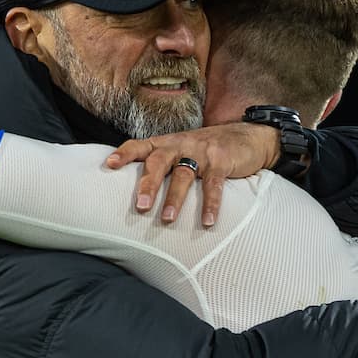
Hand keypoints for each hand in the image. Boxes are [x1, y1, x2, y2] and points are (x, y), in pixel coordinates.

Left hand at [104, 123, 280, 226]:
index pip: (140, 145)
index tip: (109, 165)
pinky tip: (207, 222)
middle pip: (158, 162)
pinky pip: (214, 185)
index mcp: (166, 143)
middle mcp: (180, 145)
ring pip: (183, 175)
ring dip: (175, 199)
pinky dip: (211, 204)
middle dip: (148, 184)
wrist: (248, 135)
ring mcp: (202, 152)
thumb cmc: (206, 148)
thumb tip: (136, 192)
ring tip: (167, 219)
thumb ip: (161, 164)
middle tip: (140, 207)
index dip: (124, 153)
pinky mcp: (222, 162)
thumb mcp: (180, 149)